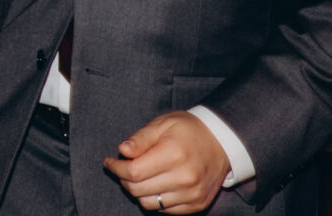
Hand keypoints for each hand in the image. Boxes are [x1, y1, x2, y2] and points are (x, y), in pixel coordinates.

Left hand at [105, 111, 230, 212]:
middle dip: (123, 179)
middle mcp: (185, 178)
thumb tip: (122, 150)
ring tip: (138, 176)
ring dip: (138, 191)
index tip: (109, 162)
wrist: (222, 142)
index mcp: (174, 154)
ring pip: (149, 203)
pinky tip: (155, 184)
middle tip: (121, 168)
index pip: (133, 171)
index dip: (115, 168)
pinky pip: (165, 210)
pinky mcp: (198, 204)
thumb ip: (140, 139)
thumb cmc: (188, 130)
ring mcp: (193, 194)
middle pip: (138, 190)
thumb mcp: (162, 124)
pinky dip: (155, 199)